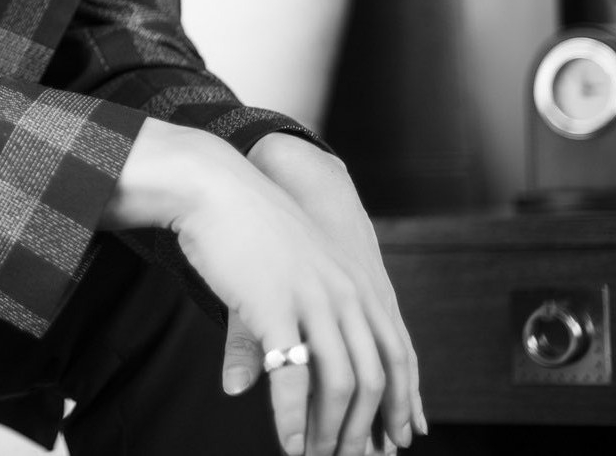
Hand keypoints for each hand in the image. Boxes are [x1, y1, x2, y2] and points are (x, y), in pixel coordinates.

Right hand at [104, 120, 416, 455]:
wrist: (213, 185)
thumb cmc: (244, 227)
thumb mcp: (281, 275)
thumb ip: (278, 328)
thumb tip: (245, 382)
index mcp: (355, 282)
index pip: (396, 353)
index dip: (403, 401)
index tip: (398, 439)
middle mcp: (345, 293)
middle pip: (374, 377)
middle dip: (367, 428)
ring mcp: (314, 300)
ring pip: (341, 384)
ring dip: (331, 432)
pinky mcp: (276, 308)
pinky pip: (292, 377)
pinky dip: (293, 419)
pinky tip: (287, 443)